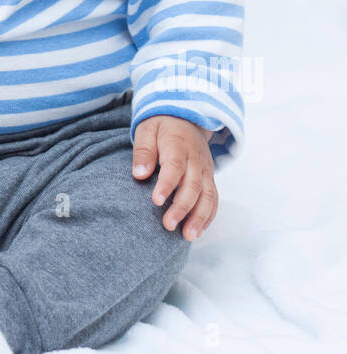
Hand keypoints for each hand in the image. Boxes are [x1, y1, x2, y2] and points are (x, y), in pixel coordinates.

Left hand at [131, 115, 217, 240]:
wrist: (186, 117)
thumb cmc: (161, 126)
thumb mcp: (147, 129)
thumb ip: (143, 151)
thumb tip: (139, 174)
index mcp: (178, 144)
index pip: (174, 166)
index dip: (167, 184)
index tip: (156, 201)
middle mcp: (196, 159)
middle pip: (193, 185)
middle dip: (182, 207)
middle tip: (168, 225)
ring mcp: (205, 170)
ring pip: (208, 195)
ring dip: (199, 217)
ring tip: (187, 236)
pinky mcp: (209, 178)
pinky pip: (213, 198)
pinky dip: (208, 216)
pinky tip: (197, 231)